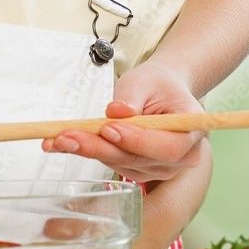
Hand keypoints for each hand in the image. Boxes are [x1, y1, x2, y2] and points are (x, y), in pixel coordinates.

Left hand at [41, 60, 204, 181]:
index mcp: (191, 133)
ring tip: (57, 137)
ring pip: (119, 162)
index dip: (137, 141)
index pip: (167, 147)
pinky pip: (110, 162)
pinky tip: (61, 142)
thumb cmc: (158, 85)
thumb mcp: (147, 80)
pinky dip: (85, 151)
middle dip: (99, 147)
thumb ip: (132, 96)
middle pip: (137, 159)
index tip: (109, 128)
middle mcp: (178, 159)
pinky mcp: (136, 169)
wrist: (160, 93)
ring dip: (86, 150)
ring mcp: (157, 168)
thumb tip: (116, 112)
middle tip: (67, 136)